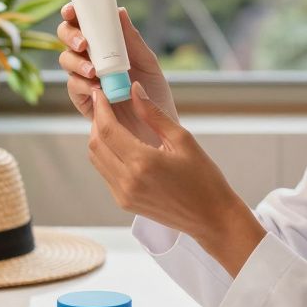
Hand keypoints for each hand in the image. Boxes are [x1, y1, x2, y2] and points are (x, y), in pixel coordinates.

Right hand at [57, 3, 177, 146]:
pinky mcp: (82, 99)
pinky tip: (97, 88)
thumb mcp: (148, 63)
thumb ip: (132, 40)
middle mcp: (91, 58)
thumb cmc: (154, 94)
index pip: (84, 23)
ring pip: (66, 60)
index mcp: (105, 45)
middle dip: (70, 36)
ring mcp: (85, 78)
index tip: (73, 10)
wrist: (156, 129)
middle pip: (66, 38)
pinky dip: (82, 84)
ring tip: (94, 71)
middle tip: (84, 44)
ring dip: (76, 62)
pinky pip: (73, 86)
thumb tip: (120, 11)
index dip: (73, 13)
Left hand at [86, 80, 265, 276]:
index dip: (100, 108)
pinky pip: (105, 173)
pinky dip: (106, 155)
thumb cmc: (203, 178)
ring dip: (99, 138)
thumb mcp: (182, 140)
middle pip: (95, 144)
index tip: (100, 92)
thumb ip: (153, 114)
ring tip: (111, 121)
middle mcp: (127, 180)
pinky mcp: (124, 202)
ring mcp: (123, 194)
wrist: (211, 217)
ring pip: (96, 159)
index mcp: (143, 162)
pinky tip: (120, 144)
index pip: (107, 129)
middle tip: (105, 105)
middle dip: (96, 121)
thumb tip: (134, 89)